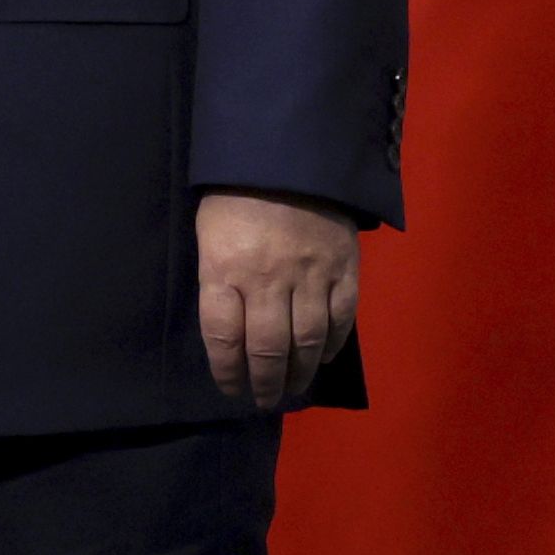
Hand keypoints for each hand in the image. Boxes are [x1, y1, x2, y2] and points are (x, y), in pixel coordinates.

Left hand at [195, 189, 359, 408]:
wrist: (289, 153)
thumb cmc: (235, 193)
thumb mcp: (210, 233)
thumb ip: (219, 279)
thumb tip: (229, 329)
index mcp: (225, 267)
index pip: (222, 335)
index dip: (226, 370)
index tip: (229, 387)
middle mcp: (267, 279)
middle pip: (267, 348)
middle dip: (264, 383)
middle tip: (264, 401)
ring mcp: (310, 276)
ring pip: (307, 342)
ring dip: (299, 374)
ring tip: (292, 391)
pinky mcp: (344, 270)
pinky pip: (341, 320)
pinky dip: (333, 345)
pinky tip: (324, 358)